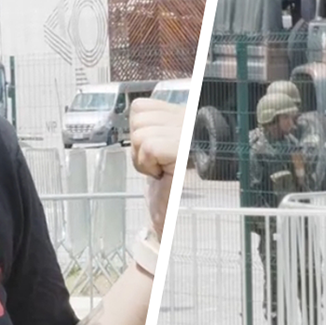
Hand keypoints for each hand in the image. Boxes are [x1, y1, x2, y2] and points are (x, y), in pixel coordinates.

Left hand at [129, 98, 185, 238]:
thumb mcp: (158, 144)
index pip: (142, 106)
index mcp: (184, 114)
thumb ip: (152, 123)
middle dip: (138, 146)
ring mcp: (189, 133)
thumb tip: (135, 113)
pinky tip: (164, 173)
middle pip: (138, 117)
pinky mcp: (184, 149)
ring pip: (140, 133)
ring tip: (161, 167)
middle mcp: (190, 119)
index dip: (138, 132)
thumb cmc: (167, 184)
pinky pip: (148, 147)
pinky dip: (149, 165)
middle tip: (158, 162)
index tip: (153, 151)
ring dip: (143, 157)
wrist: (175, 218)